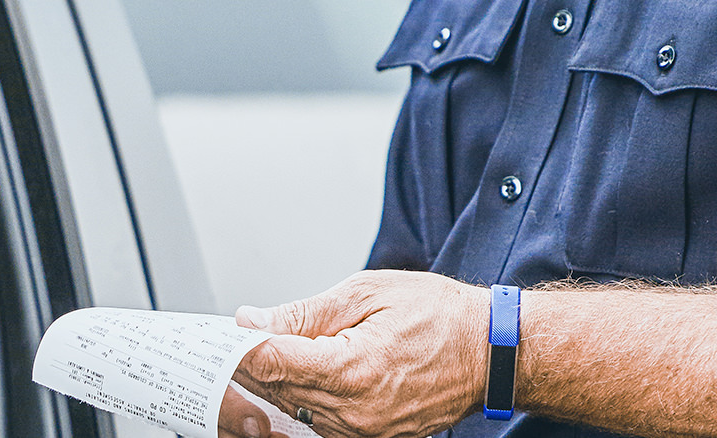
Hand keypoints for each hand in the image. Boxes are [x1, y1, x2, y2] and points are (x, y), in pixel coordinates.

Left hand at [231, 270, 489, 436]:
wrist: (490, 350)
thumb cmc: (440, 315)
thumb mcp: (369, 293)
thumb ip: (306, 312)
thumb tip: (254, 321)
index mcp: (352, 369)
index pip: (270, 363)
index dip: (240, 346)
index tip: (226, 331)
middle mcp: (354, 410)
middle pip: (276, 390)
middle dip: (253, 362)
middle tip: (240, 335)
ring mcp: (364, 431)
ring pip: (293, 409)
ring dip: (280, 380)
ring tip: (283, 347)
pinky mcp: (372, 437)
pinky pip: (321, 422)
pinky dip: (307, 397)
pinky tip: (312, 371)